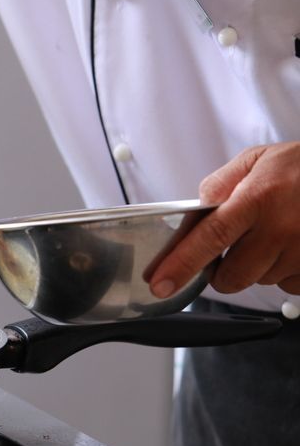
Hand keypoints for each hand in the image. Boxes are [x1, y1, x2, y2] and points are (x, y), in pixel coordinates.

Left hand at [149, 142, 299, 297]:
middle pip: (231, 276)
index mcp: (257, 198)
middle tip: (238, 243)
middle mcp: (282, 229)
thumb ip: (219, 186)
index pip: (208, 239)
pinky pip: (288, 285)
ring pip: (260, 281)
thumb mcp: (258, 160)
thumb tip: (193, 216)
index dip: (179, 265)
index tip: (159, 284)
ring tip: (279, 232)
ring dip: (260, 265)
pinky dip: (286, 270)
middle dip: (223, 270)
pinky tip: (296, 244)